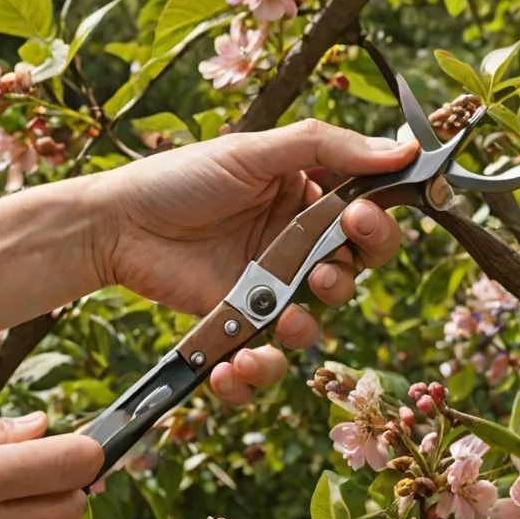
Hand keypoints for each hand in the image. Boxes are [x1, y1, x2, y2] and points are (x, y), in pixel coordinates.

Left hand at [92, 120, 418, 403]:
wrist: (117, 224)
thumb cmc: (183, 178)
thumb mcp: (256, 151)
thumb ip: (328, 147)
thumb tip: (402, 150)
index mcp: (308, 198)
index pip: (367, 215)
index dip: (376, 224)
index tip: (361, 218)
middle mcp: (297, 244)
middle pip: (354, 271)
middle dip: (350, 273)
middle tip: (323, 267)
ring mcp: (271, 287)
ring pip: (318, 321)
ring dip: (311, 325)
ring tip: (286, 315)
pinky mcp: (240, 324)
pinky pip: (267, 360)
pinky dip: (258, 371)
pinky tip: (237, 363)